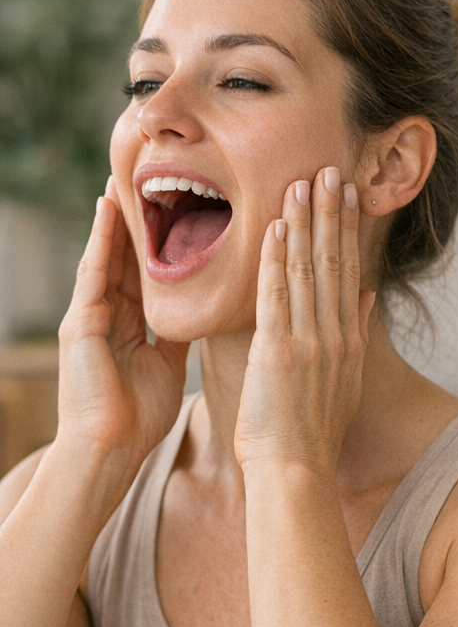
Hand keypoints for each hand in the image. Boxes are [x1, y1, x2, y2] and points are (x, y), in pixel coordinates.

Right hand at [53, 177, 188, 510]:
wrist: (108, 451)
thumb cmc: (138, 417)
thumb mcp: (168, 364)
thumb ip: (179, 335)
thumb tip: (207, 313)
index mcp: (134, 324)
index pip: (154, 270)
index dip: (169, 238)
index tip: (191, 204)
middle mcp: (111, 313)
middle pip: (131, 254)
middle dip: (145, 218)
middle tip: (159, 175)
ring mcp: (92, 314)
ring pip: (111, 254)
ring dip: (120, 216)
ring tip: (128, 175)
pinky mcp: (80, 322)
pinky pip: (93, 272)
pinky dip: (101, 240)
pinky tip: (108, 210)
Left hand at [233, 166, 374, 477]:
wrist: (295, 468)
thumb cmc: (311, 432)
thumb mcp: (344, 380)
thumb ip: (355, 333)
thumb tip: (364, 295)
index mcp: (348, 338)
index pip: (349, 270)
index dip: (347, 229)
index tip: (346, 193)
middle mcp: (334, 333)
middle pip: (334, 261)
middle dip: (331, 213)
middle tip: (330, 170)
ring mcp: (309, 340)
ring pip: (308, 270)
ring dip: (305, 224)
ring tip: (303, 183)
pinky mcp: (279, 350)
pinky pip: (277, 296)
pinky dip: (277, 260)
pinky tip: (276, 228)